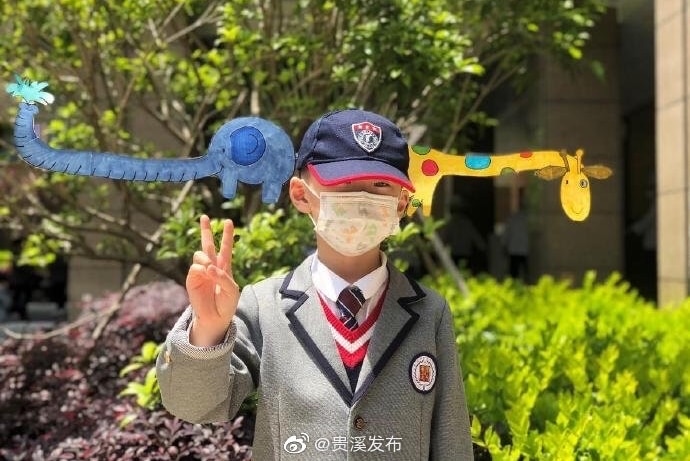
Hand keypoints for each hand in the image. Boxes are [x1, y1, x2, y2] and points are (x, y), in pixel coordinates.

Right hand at [186, 214, 239, 346]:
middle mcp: (212, 266)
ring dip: (206, 259)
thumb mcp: (231, 289)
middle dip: (206, 230)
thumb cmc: (227, 303)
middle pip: (208, 244)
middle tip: (204, 216)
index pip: (226, 247)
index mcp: (224, 266)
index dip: (228, 235)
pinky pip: (195, 267)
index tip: (229, 222)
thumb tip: (208, 266)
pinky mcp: (192, 278)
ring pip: (200, 254)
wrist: (215, 317)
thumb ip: (222, 276)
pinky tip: (206, 275)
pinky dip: (202, 270)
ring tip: (210, 270)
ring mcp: (201, 271)